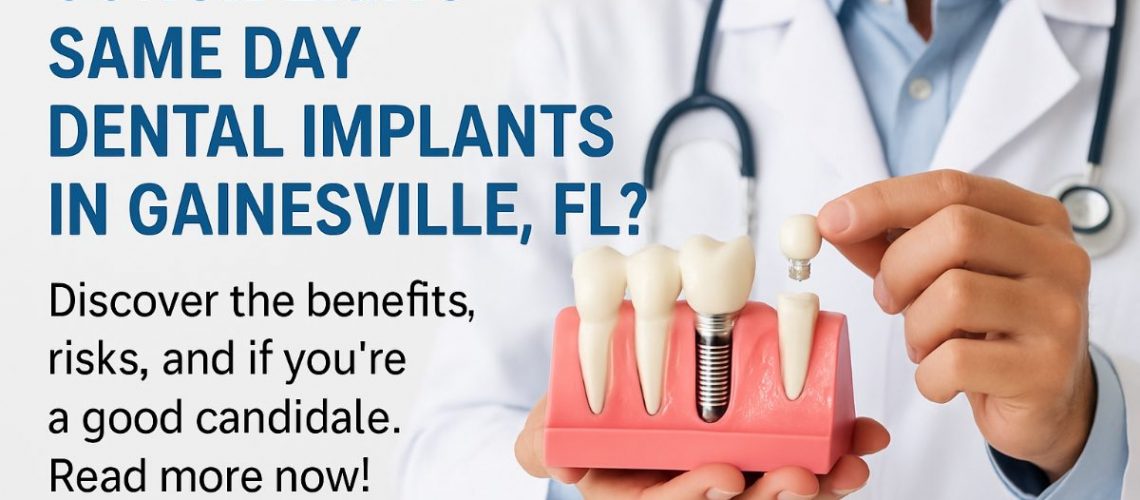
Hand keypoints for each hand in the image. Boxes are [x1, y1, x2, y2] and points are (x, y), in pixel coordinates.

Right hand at [515, 396, 888, 498]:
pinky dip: (838, 455)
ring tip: (848, 466)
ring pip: (777, 492)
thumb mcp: (551, 429)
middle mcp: (689, 493)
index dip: (696, 497)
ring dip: (819, 485)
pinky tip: (864, 441)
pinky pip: (806, 463)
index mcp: (641, 496)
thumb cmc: (584, 416)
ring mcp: (731, 477)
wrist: (612, 390)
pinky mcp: (765, 452)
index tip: (722, 476)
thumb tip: (557, 460)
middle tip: (799, 479)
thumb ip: (545, 442)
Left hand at [817, 170, 1093, 479]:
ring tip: (926, 344)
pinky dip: (929, 375)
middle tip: (888, 300)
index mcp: (1034, 218)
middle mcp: (1059, 257)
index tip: (830, 220)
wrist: (1044, 400)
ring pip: (955, 296)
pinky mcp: (1047, 370)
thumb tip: (833, 221)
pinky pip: (957, 362)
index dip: (883, 200)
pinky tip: (943, 378)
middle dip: (899, 268)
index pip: (952, 188)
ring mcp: (1060, 313)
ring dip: (915, 328)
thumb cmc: (983, 325)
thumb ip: (888, 242)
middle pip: (956, 232)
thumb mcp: (938, 273)